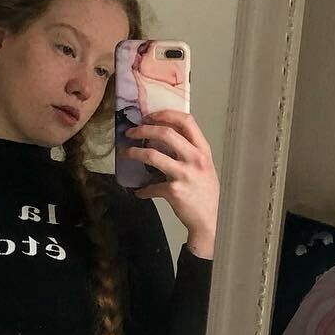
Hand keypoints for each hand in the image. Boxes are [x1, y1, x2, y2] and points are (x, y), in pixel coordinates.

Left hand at [123, 109, 218, 257]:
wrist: (208, 220)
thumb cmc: (205, 192)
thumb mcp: (204, 166)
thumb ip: (189, 150)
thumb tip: (164, 137)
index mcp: (203, 149)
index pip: (186, 120)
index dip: (166, 114)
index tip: (150, 116)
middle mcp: (195, 159)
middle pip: (166, 133)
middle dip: (144, 129)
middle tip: (131, 132)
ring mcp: (184, 174)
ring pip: (153, 155)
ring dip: (134, 152)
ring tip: (126, 153)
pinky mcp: (174, 191)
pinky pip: (152, 187)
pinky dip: (143, 190)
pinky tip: (140, 192)